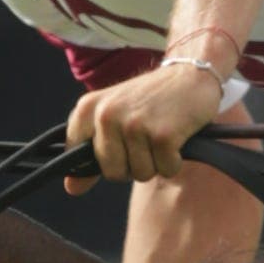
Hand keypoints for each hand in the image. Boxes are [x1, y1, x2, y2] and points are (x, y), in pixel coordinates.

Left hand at [66, 52, 227, 186]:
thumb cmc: (150, 97)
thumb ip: (89, 150)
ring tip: (160, 133)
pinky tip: (176, 136)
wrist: (190, 74)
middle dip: (132, 164)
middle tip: (145, 138)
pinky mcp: (163, 135)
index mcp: (88, 108)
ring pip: (141, 174)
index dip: (99, 159)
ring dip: (156, 162)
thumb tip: (72, 188)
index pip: (76, 155)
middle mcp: (108, 115)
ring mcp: (135, 125)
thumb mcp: (112, 114)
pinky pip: (165, 170)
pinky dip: (174, 160)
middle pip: (112, 172)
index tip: (117, 146)